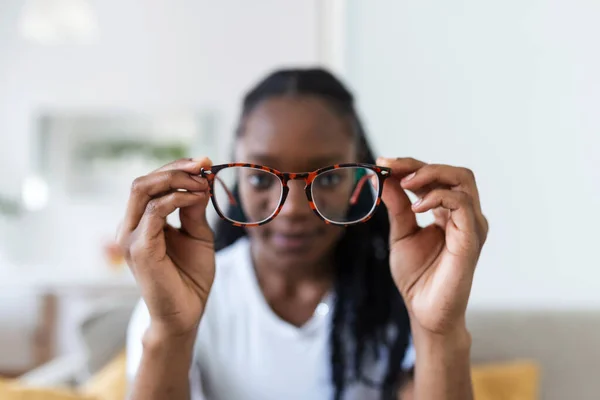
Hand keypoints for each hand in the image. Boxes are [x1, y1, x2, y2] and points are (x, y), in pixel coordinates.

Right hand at [117, 157, 215, 337]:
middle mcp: (130, 227)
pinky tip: (197, 198)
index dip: (177, 168)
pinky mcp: (140, 249)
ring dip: (177, 179)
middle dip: (176, 168)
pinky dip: (178, 198)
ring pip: (143, 189)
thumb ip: (194, 210)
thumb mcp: (198, 235)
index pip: (151, 183)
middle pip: (143, 181)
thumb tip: (201, 181)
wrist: (186, 314)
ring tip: (203, 183)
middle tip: (204, 165)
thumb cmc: (190, 277)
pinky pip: (155, 211)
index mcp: (141, 223)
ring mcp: (131, 237)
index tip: (205, 163)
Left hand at [377, 157, 487, 334]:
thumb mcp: (401, 233)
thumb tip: (385, 176)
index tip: (382, 162)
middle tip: (390, 167)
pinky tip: (417, 206)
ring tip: (404, 183)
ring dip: (430, 174)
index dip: (410, 166)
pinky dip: (438, 196)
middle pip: (453, 172)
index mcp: (449, 213)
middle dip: (420, 165)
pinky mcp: (471, 239)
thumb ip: (397, 205)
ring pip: (463, 180)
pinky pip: (463, 204)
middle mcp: (465, 216)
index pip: (436, 177)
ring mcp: (471, 226)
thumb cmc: (416, 277)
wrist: (423, 311)